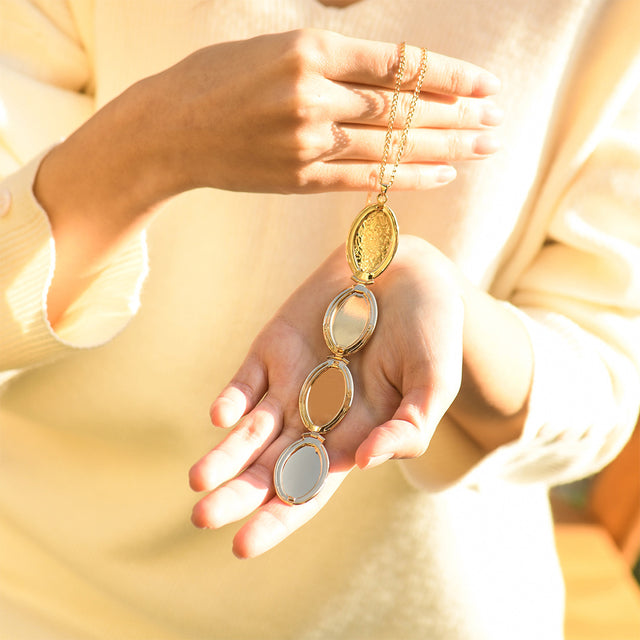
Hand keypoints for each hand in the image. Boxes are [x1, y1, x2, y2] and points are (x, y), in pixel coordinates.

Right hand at [150, 28, 501, 194]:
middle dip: (460, 117)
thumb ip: (333, 59)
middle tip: (498, 124)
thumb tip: (394, 75)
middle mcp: (314, 96)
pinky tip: (442, 176)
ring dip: (444, 150)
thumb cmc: (217, 80)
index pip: (401, 64)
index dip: (450, 77)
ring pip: (392, 147)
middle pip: (406, 109)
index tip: (486, 86)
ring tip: (483, 150)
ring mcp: (307, 142)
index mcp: (310, 49)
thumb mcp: (275, 45)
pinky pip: (365, 179)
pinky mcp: (301, 178)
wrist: (169, 131)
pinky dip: (407, 178)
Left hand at [189, 236, 464, 556]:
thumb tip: (365, 463)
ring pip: (250, 430)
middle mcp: (318, 416)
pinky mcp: (273, 348)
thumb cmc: (430, 328)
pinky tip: (220, 418)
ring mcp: (292, 382)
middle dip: (239, 494)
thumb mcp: (434, 380)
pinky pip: (246, 380)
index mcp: (356, 434)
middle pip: (271, 466)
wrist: (404, 269)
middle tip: (203, 518)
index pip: (311, 487)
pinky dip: (232, 399)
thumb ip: (410, 426)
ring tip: (198, 480)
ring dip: (224, 455)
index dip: (278, 516)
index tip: (242, 545)